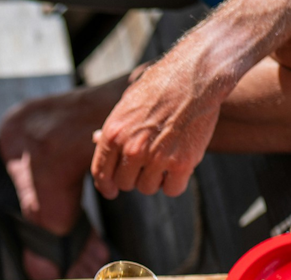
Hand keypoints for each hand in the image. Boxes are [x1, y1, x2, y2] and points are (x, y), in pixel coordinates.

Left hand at [90, 59, 222, 198]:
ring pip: (148, 188)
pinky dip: (175, 183)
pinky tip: (178, 168)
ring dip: (156, 180)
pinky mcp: (181, 162)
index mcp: (113, 134)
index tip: (111, 191)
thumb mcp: (127, 104)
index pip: (101, 174)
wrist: (194, 76)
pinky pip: (172, 190)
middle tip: (147, 164)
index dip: (105, 186)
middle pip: (125, 184)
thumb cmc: (160, 87)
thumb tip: (96, 140)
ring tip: (165, 159)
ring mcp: (156, 157)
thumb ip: (114, 127)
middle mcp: (131, 148)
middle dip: (134, 177)